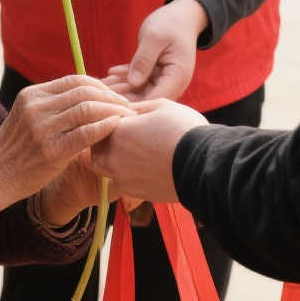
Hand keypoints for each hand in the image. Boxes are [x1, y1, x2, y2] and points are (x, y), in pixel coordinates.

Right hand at [0, 76, 130, 233]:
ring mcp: (42, 128)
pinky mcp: (51, 150)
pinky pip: (85, 132)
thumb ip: (55, 107)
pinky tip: (116, 128)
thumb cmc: (19, 149)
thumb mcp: (30, 118)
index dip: (101, 86)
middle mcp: (37, 107)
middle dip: (111, 97)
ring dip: (113, 111)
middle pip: (84, 91)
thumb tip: (91, 98)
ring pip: (88, 109)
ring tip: (127, 119)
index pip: (75, 80)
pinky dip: (105, 127)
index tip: (116, 97)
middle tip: (128, 107)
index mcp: (32, 95)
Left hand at [88, 99, 206, 204]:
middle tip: (123, 136)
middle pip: (96, 149)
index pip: (101, 123)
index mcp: (118, 131)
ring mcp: (123, 178)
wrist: (203, 165)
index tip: (126, 118)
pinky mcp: (135, 194)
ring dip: (113, 160)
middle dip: (104, 142)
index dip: (113, 119)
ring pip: (105, 169)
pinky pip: (122, 183)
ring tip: (134, 154)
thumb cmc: (184, 130)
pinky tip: (145, 168)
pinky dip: (128, 175)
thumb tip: (129, 110)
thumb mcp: (162, 106)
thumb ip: (139, 107)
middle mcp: (114, 157)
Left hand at [108, 0, 204, 101]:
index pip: (156, 98)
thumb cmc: (171, 23)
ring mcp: (164, 78)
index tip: (114, 102)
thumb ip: (143, 60)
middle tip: (102, 91)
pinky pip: (140, 80)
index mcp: (177, 76)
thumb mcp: (154, 38)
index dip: (136, 103)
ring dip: (122, 87)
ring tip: (102, 83)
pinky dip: (126, 77)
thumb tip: (133, 83)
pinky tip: (111, 73)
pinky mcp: (156, 74)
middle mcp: (173, 82)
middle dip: (125, 95)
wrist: (181, 15)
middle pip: (147, 97)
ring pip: (141, 90)